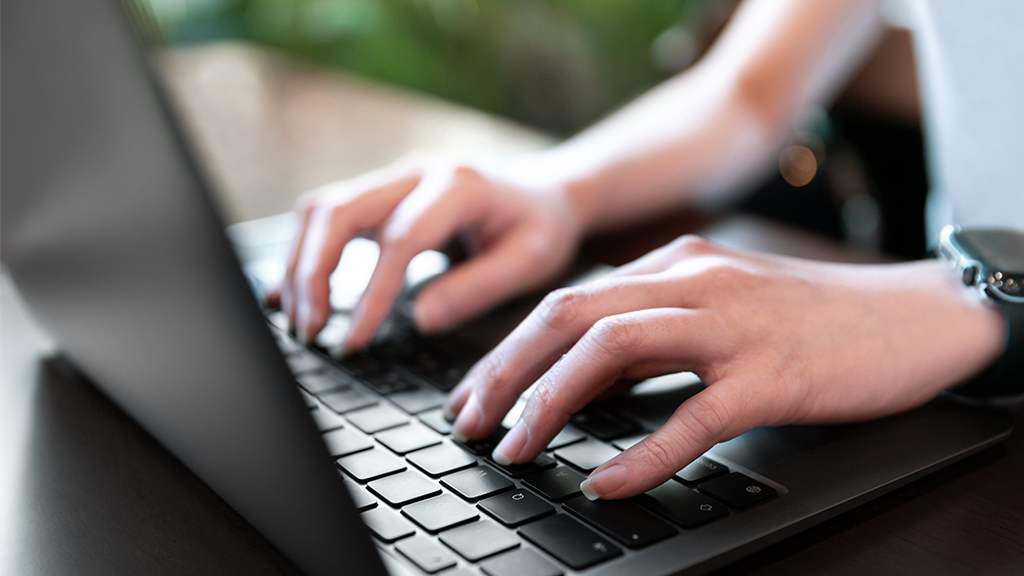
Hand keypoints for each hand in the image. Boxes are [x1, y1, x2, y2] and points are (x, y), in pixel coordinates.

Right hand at [269, 154, 583, 348]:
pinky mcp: (379, 196)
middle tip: (311, 331)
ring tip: (303, 321)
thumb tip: (422, 320)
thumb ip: (478, 288)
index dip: (372, 292)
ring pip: (322, 210)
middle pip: (339, 211)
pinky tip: (292, 295)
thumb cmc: (540, 227)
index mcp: (458, 186)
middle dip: (313, 274)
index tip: (354, 339)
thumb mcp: (532, 261)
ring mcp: (393, 179)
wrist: (544, 192)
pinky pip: (327, 217)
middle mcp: (416, 173)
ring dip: (301, 265)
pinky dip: (304, 254)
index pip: (399, 239)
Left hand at [443, 235, 1006, 498]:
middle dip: (506, 370)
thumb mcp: (716, 308)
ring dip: (552, 403)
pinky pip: (693, 415)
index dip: (509, 350)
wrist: (909, 316)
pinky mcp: (771, 374)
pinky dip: (643, 452)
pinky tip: (608, 482)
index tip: (474, 394)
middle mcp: (692, 282)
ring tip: (516, 450)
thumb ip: (651, 333)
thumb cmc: (809, 318)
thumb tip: (581, 382)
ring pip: (613, 349)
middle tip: (468, 422)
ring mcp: (731, 325)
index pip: (567, 302)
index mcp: (674, 265)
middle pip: (570, 316)